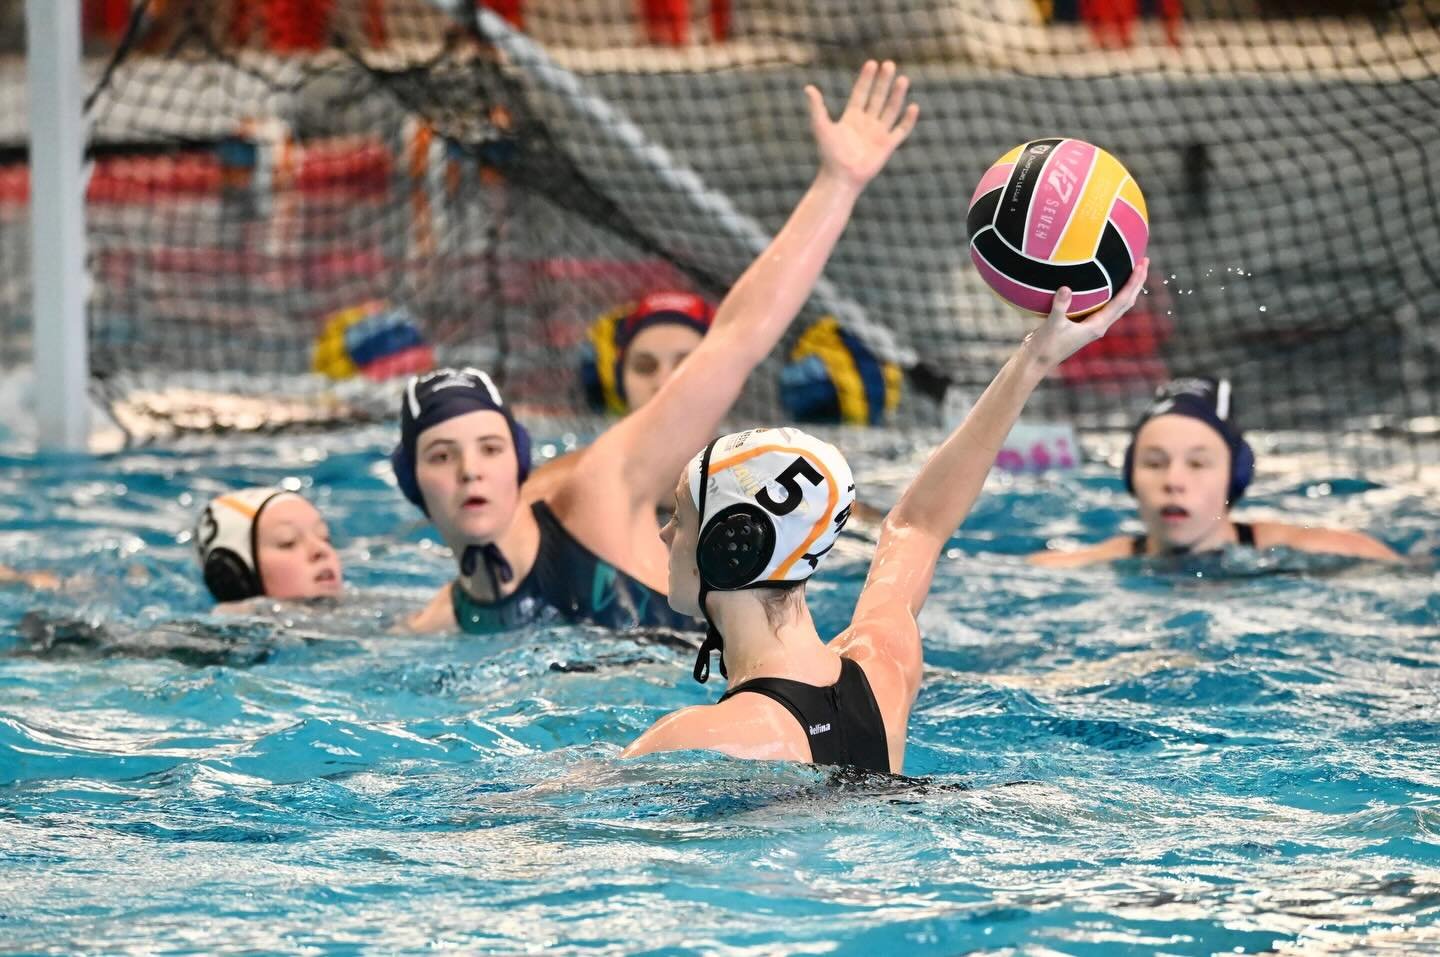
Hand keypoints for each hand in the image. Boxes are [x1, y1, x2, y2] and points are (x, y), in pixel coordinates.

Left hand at [806, 60, 919, 189]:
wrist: (841, 178)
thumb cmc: (829, 155)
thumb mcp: (821, 127)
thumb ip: (817, 108)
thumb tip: (808, 88)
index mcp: (851, 118)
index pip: (861, 93)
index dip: (866, 79)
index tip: (871, 63)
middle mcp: (866, 123)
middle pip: (877, 98)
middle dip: (883, 82)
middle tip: (889, 64)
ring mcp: (878, 134)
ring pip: (890, 110)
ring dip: (896, 95)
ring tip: (902, 79)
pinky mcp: (887, 146)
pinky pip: (901, 130)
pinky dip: (908, 120)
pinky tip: (913, 106)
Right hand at [1021, 258, 1149, 372]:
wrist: (1038, 361)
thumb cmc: (1045, 346)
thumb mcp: (1052, 325)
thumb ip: (1060, 306)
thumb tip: (1065, 288)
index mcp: (1097, 326)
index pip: (1122, 301)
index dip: (1133, 282)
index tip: (1141, 264)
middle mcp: (1100, 326)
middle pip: (1126, 302)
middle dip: (1137, 282)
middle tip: (1144, 261)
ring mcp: (1093, 325)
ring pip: (1118, 305)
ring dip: (1127, 288)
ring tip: (1132, 270)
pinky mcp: (1084, 324)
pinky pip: (1105, 306)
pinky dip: (1112, 293)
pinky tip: (1107, 284)